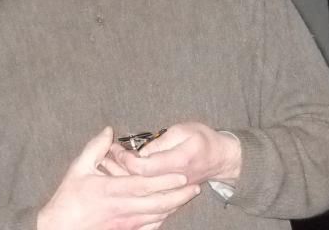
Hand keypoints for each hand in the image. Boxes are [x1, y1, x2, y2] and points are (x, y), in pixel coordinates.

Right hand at [38, 127, 200, 229]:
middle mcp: (122, 209)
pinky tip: (170, 211)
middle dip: (178, 196)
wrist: (60, 228)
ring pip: (156, 217)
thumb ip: (95, 148)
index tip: (181, 174)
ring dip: (174, 207)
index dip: (164, 180)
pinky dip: (162, 219)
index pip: (144, 185)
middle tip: (195, 186)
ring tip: (188, 196)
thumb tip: (109, 130)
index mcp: (111, 190)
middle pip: (157, 204)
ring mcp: (124, 223)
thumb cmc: (69, 197)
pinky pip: (149, 227)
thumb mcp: (78, 168)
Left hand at [112, 122, 241, 185]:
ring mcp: (172, 191)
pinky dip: (132, 189)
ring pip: (140, 192)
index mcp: (177, 161)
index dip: (126, 159)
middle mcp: (173, 181)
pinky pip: (147, 197)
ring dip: (123, 180)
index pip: (143, 167)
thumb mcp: (183, 130)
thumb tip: (139, 151)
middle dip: (118, 169)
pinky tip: (122, 179)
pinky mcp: (171, 196)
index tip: (116, 148)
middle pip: (137, 182)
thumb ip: (160, 142)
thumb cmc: (202, 139)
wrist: (221, 158)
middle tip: (106, 156)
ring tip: (109, 166)